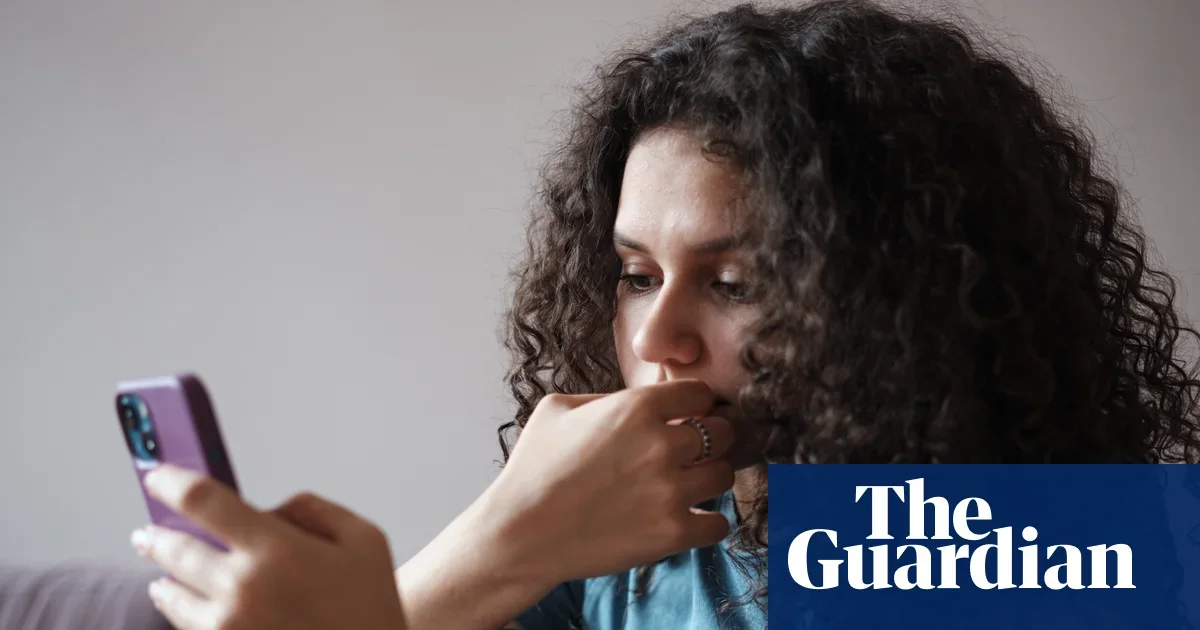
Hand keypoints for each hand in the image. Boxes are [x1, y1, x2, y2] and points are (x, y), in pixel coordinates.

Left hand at [131, 465, 405, 629]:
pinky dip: (180, 611)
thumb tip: (267, 511)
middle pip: (174, 549)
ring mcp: (227, 628)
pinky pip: (185, 628)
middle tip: (148, 532)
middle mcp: (242, 589)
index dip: (170, 481)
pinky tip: (181, 604)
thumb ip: (313, 510)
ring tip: (162, 574)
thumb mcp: (365, 540)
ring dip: (164, 578)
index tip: (157, 476)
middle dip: (157, 536)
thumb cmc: (370, 609)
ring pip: (171, 595)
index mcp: (276, 550)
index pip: (201, 500)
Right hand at [396, 379, 734, 629]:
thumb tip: (645, 400)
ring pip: (725, 475)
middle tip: (691, 453)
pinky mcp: (673, 533)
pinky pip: (720, 523)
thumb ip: (608, 396)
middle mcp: (661, 445)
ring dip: (709, 478)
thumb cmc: (533, 468)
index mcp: (636, 407)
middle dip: (711, 439)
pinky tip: (686, 518)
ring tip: (685, 485)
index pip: (701, 393)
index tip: (686, 418)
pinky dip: (708, 522)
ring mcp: (670, 491)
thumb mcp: (558, 408)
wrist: (519, 534)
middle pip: (723, 432)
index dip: (695, 404)